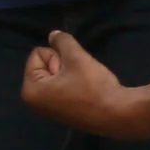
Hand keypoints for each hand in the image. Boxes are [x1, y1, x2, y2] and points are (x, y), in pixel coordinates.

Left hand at [23, 29, 149, 139]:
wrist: (119, 115)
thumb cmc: (93, 87)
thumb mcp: (76, 57)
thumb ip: (62, 41)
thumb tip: (52, 34)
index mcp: (30, 91)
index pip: (38, 54)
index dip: (57, 56)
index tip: (71, 70)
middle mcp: (34, 103)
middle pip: (44, 65)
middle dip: (62, 65)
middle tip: (79, 78)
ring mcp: (49, 111)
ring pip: (56, 75)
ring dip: (70, 73)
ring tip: (84, 85)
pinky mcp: (63, 114)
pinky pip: (63, 87)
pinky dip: (74, 85)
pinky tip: (87, 92)